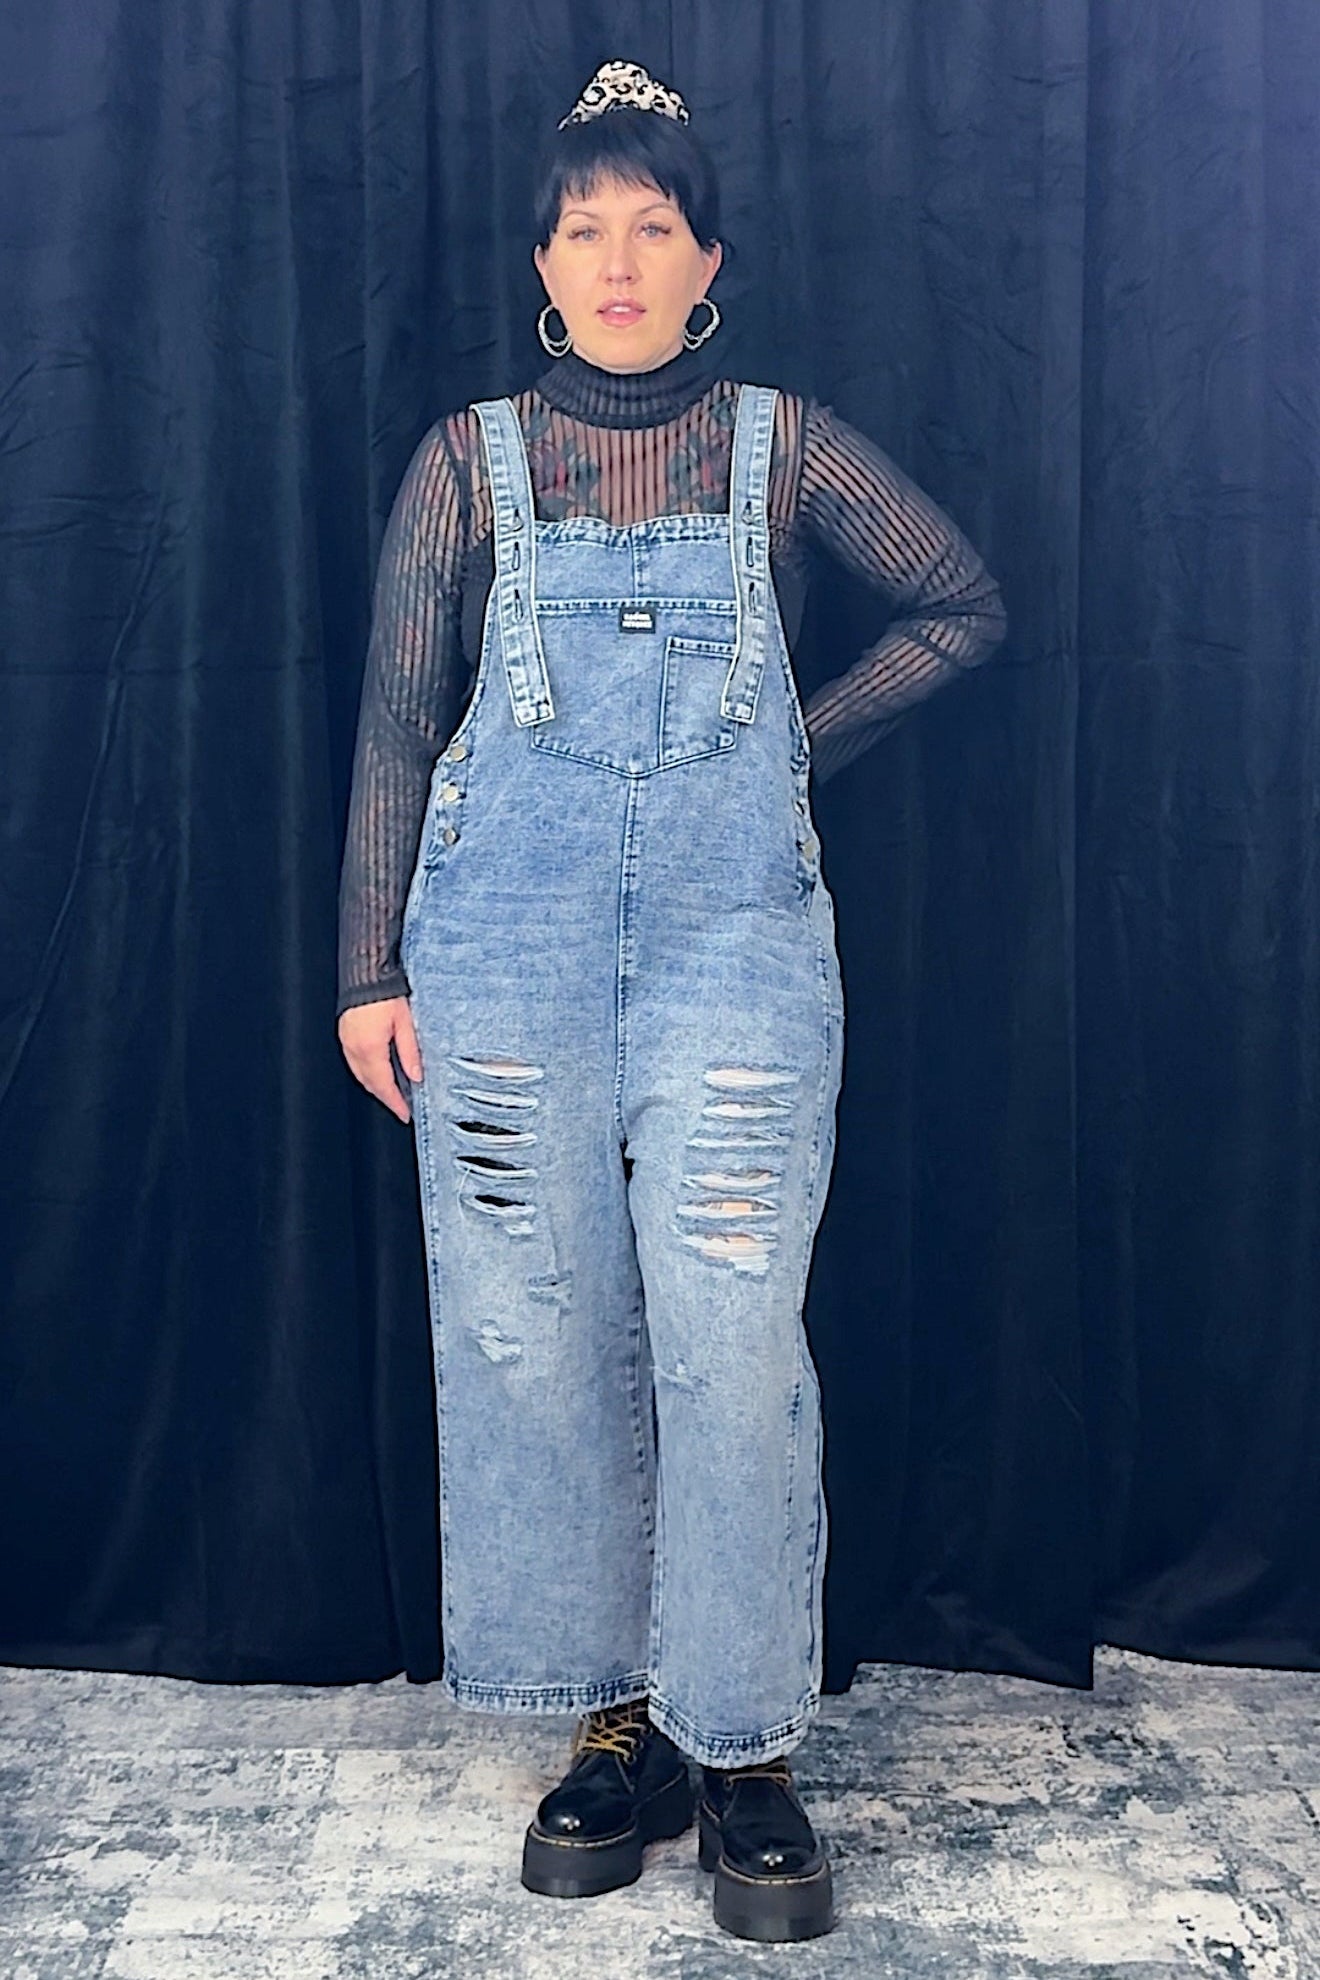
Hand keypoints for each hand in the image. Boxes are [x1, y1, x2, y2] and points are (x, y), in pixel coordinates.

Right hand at [337, 996, 422, 1123]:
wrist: (365, 970)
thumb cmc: (386, 991)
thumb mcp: (405, 1021)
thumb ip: (410, 1051)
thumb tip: (416, 1076)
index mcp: (370, 1048)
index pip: (384, 1085)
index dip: (395, 1103)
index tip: (405, 1114)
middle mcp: (354, 1048)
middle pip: (370, 1084)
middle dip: (386, 1098)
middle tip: (402, 1107)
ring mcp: (346, 1042)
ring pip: (360, 1075)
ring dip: (376, 1086)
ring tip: (394, 1093)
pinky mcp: (344, 1034)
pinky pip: (354, 1062)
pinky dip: (367, 1072)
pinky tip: (379, 1072)